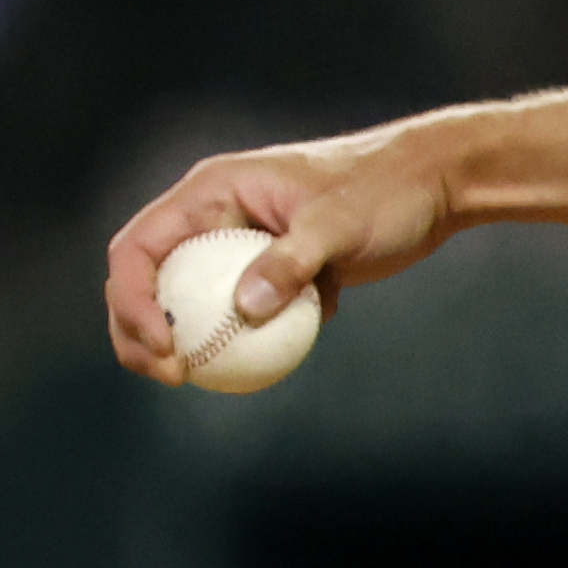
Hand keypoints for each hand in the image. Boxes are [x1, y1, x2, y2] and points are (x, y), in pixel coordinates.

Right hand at [106, 121, 463, 384]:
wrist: (436, 187)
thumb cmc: (387, 190)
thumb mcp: (338, 223)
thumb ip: (291, 262)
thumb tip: (245, 310)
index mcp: (211, 192)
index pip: (139, 248)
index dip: (132, 299)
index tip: (161, 344)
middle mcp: (215, 217)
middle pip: (151, 281)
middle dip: (142, 332)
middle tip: (171, 376)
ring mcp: (242, 245)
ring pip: (195, 302)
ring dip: (192, 342)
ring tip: (200, 380)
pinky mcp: (275, 269)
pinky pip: (246, 312)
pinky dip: (254, 337)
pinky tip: (282, 356)